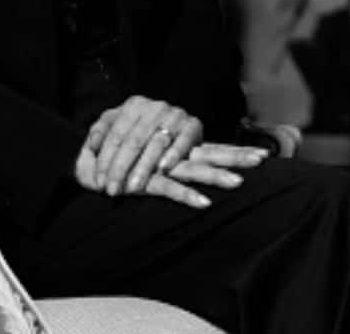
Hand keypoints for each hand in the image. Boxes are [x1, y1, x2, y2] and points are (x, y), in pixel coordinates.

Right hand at [73, 141, 266, 208]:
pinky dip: (185, 196)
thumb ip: (170, 157)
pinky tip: (203, 204)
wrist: (87, 161)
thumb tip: (194, 164)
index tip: (262, 156)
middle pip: (209, 153)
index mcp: (175, 146)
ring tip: (237, 183)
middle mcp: (171, 152)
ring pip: (192, 168)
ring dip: (215, 176)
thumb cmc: (118, 156)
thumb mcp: (148, 160)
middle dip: (235, 157)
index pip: (211, 147)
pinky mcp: (144, 179)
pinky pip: (167, 188)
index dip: (235, 151)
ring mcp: (158, 164)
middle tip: (261, 160)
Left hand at [88, 96, 202, 196]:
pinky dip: (173, 155)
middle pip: (133, 141)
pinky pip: (182, 142)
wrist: (178, 128)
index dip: (105, 159)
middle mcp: (155, 107)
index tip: (99, 181)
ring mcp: (175, 115)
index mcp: (134, 105)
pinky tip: (162, 170)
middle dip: (121, 168)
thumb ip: (102, 131)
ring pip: (156, 144)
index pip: (116, 134)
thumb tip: (92, 144)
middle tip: (113, 190)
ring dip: (143, 167)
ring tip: (133, 188)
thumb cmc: (142, 131)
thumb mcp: (119, 124)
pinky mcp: (193, 125)